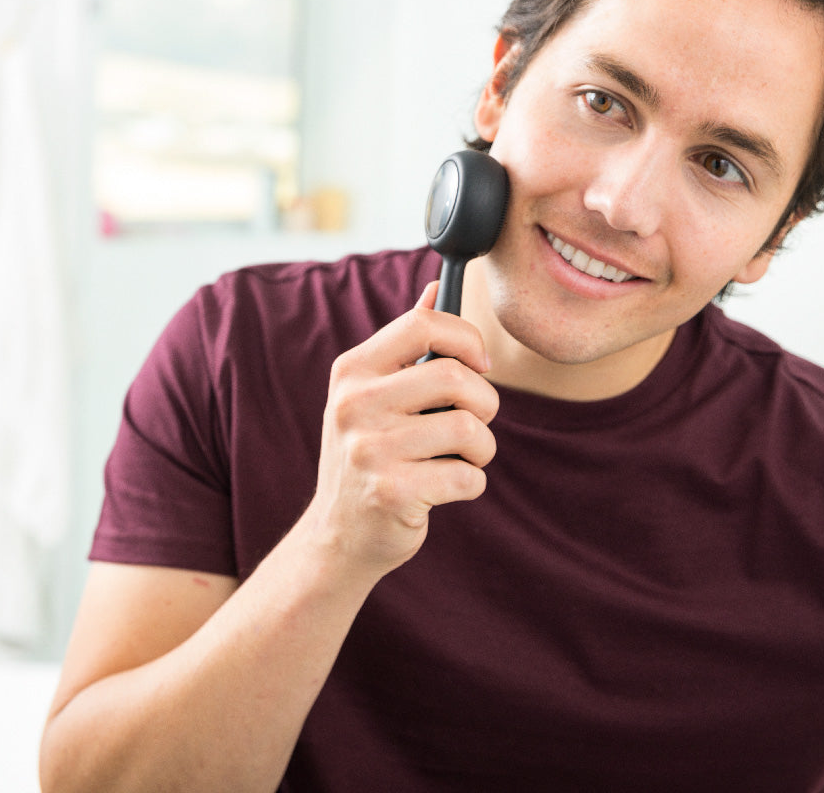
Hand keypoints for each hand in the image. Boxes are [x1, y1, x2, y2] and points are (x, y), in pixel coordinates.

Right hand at [299, 281, 498, 580]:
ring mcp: (370, 450)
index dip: (466, 338)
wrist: (339, 534)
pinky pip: (468, 477)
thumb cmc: (369, 454)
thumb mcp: (373, 395)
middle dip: (485, 402)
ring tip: (463, 458)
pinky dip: (472, 484)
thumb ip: (405, 343)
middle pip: (456, 377)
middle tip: (475, 422)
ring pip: (470, 429)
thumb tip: (437, 288)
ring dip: (482, 449)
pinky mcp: (392, 492)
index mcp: (352, 371)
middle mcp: (355, 405)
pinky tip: (448, 488)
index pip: (424, 324)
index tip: (478, 364)